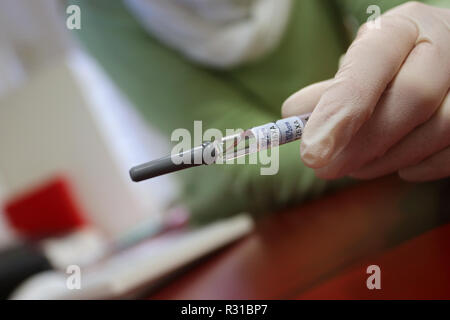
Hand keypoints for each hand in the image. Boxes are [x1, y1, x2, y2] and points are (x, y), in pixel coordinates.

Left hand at [282, 2, 449, 181]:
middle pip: (413, 97)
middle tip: (326, 169)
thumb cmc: (391, 67)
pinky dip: (420, 166)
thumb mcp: (359, 66)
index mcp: (404, 28)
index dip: (341, 109)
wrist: (440, 60)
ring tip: (356, 166)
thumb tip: (294, 115)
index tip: (310, 152)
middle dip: (363, 144)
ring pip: (440, 128)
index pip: (373, 62)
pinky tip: (398, 166)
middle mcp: (446, 44)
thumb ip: (331, 91)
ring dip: (389, 159)